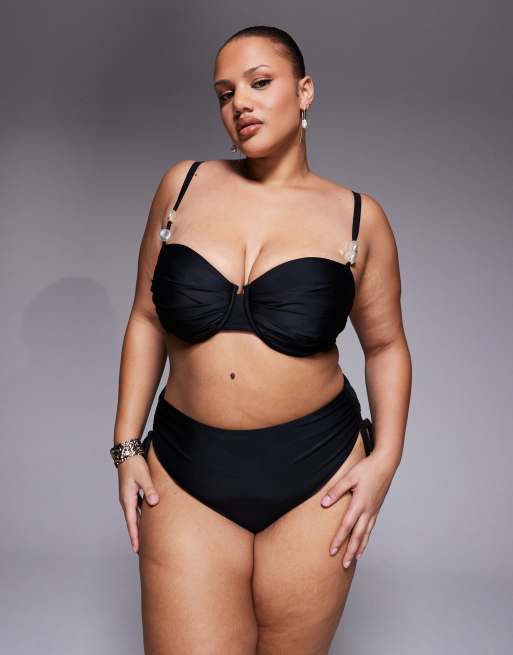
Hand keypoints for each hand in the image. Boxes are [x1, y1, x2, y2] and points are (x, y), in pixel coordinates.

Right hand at [117, 454, 159, 553]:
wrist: (127, 452)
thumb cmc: (135, 464)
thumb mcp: (143, 476)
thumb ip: (150, 489)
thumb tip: (154, 502)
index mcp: (127, 499)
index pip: (131, 522)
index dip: (135, 536)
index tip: (136, 549)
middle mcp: (127, 500)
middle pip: (132, 522)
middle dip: (136, 536)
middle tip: (140, 551)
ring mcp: (129, 496)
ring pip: (134, 516)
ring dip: (138, 527)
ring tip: (144, 539)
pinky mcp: (133, 492)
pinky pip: (137, 508)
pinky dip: (141, 517)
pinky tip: (148, 521)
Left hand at [320, 451, 395, 567]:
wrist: (386, 464)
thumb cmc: (367, 469)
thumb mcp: (349, 477)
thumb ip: (336, 491)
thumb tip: (324, 503)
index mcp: (359, 504)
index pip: (347, 526)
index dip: (339, 539)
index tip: (332, 551)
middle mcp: (368, 511)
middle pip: (358, 535)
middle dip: (350, 551)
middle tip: (344, 564)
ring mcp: (374, 511)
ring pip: (366, 534)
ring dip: (359, 548)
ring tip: (353, 559)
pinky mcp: (376, 509)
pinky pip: (371, 528)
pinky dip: (366, 538)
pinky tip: (363, 543)